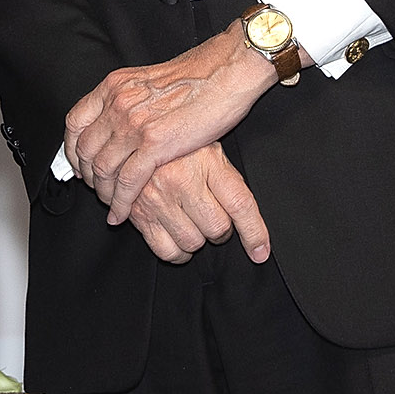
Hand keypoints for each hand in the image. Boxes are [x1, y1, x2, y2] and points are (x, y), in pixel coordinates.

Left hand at [66, 23, 295, 223]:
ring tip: (110, 206)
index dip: (72, 148)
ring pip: (103, 168)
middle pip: (85, 149)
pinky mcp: (155, 144)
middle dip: (88, 175)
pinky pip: (127, 181)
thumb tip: (122, 118)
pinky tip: (122, 214)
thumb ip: (130, 98)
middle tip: (96, 189)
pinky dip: (120, 202)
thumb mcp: (149, 80)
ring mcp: (134, 124)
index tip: (78, 163)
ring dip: (103, 193)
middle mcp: (118, 104)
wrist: (225, 71)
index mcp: (115, 86)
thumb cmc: (198, 75)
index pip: (75, 121)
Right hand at [124, 144, 271, 264]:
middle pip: (217, 228)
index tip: (260, 251)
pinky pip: (167, 251)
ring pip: (193, 242)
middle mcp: (181, 179)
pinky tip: (177, 237)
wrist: (134, 140)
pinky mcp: (139, 214)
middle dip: (220, 231)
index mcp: (206, 160)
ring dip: (197, 240)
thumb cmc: (178, 148)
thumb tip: (247, 218)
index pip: (240, 204)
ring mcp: (158, 198)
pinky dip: (177, 253)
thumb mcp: (209, 150)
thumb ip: (227, 179)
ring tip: (193, 224)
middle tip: (213, 219)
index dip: (254, 233)